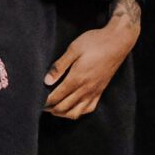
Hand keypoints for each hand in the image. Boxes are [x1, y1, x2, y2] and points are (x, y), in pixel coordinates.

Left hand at [43, 0, 139, 119]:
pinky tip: (72, 107)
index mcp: (77, 78)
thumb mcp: (75, 48)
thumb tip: (46, 81)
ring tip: (53, 108)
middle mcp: (86, 88)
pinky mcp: (100, 90)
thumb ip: (60, 65)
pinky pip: (88, 109)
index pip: (56, 97)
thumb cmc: (95, 41)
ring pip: (75, 112)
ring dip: (62, 113)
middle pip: (63, 107)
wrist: (118, 41)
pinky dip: (77, 112)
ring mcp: (94, 91)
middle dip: (50, 109)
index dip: (44, 101)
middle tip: (40, 104)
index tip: (35, 99)